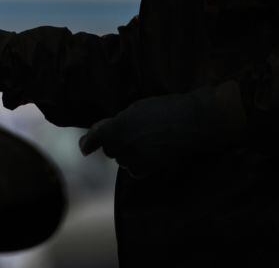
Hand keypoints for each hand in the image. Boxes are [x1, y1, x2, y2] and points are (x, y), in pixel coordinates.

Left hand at [78, 83, 243, 177]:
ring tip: (147, 139)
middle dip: (116, 141)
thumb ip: (115, 122)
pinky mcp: (149, 169)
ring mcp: (134, 159)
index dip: (89, 143)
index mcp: (115, 128)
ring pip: (123, 160)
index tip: (85, 148)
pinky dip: (140, 164)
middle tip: (134, 129)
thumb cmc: (164, 108)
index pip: (93, 140)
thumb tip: (100, 131)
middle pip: (110, 149)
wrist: (193, 122)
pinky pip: (135, 170)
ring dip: (129, 152)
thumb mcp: (135, 109)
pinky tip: (152, 153)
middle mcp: (121, 147)